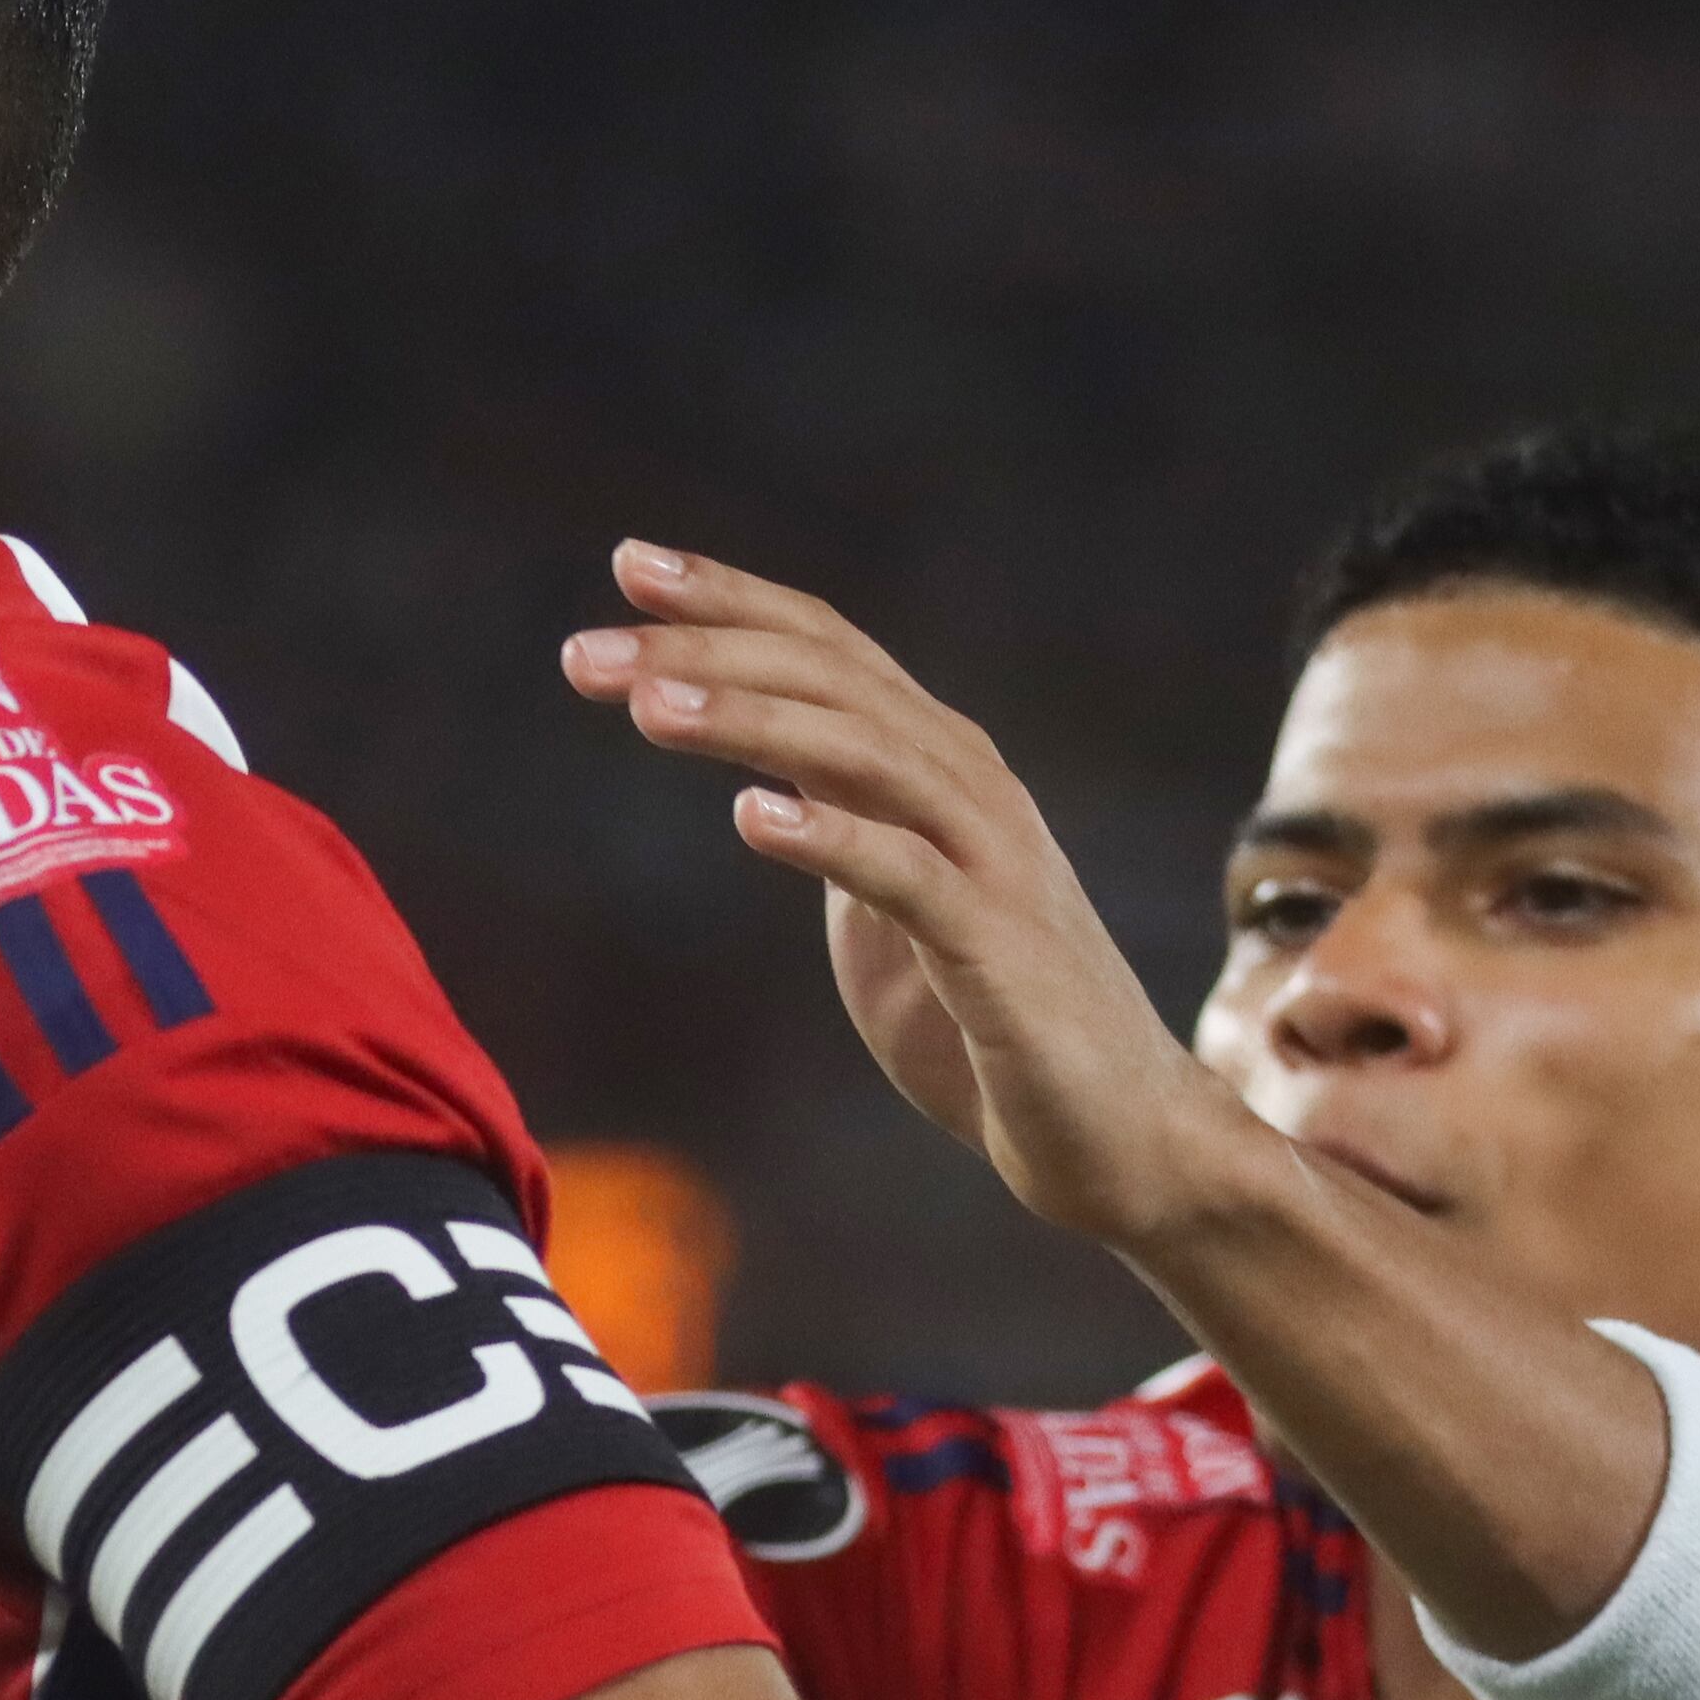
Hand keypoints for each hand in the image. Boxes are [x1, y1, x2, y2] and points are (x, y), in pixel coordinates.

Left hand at [562, 542, 1271, 1252]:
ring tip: (646, 707)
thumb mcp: (893, 899)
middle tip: (583, 653)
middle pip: (829, 680)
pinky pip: (908, 874)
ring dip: (749, 720)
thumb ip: (843, 826)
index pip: (828, 649)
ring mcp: (991, 860)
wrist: (1116, 1135)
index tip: (628, 564)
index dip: (732, 600)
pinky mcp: (999, 946)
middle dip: (704, 652)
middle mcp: (968, 786)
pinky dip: (830, 836)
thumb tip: (763, 786)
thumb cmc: (988, 1021)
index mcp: (935, 764)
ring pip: (863, 753)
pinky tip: (750, 817)